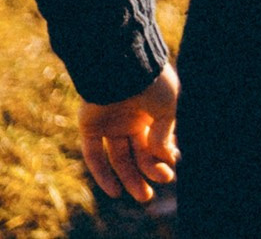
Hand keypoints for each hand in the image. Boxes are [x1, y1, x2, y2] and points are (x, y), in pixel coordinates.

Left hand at [79, 62, 179, 204]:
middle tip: (152, 194)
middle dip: (147, 173)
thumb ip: (164, 133)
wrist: (122, 64)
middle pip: (138, 153)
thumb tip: (163, 158)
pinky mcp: (90, 127)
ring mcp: (109, 124)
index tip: (170, 167)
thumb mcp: (168, 107)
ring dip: (129, 178)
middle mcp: (129, 119)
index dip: (163, 157)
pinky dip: (103, 174)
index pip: (156, 141)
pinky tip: (115, 191)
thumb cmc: (150, 81)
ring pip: (119, 158)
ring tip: (141, 196)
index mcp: (150, 111)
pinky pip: (94, 155)